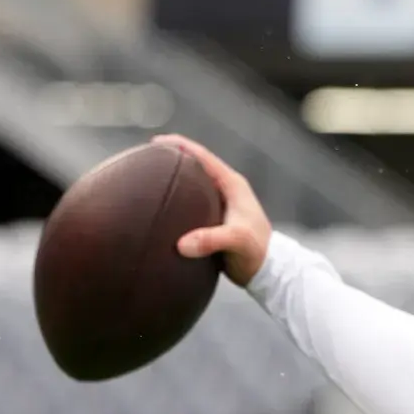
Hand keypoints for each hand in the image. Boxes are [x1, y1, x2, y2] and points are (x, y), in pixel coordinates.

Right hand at [159, 133, 272, 286]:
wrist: (267, 271)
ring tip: (148, 180)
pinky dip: (177, 200)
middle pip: (196, 166)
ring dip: (174, 181)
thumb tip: (182, 245)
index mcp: (233, 185)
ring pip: (193, 185)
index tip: (156, 143)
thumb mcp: (237, 242)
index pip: (204, 157)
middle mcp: (226, 190)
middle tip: (146, 160)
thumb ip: (212, 240)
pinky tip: (161, 207)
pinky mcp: (215, 219)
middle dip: (172, 160)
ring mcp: (220, 204)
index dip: (180, 146)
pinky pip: (192, 203)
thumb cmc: (257, 252)